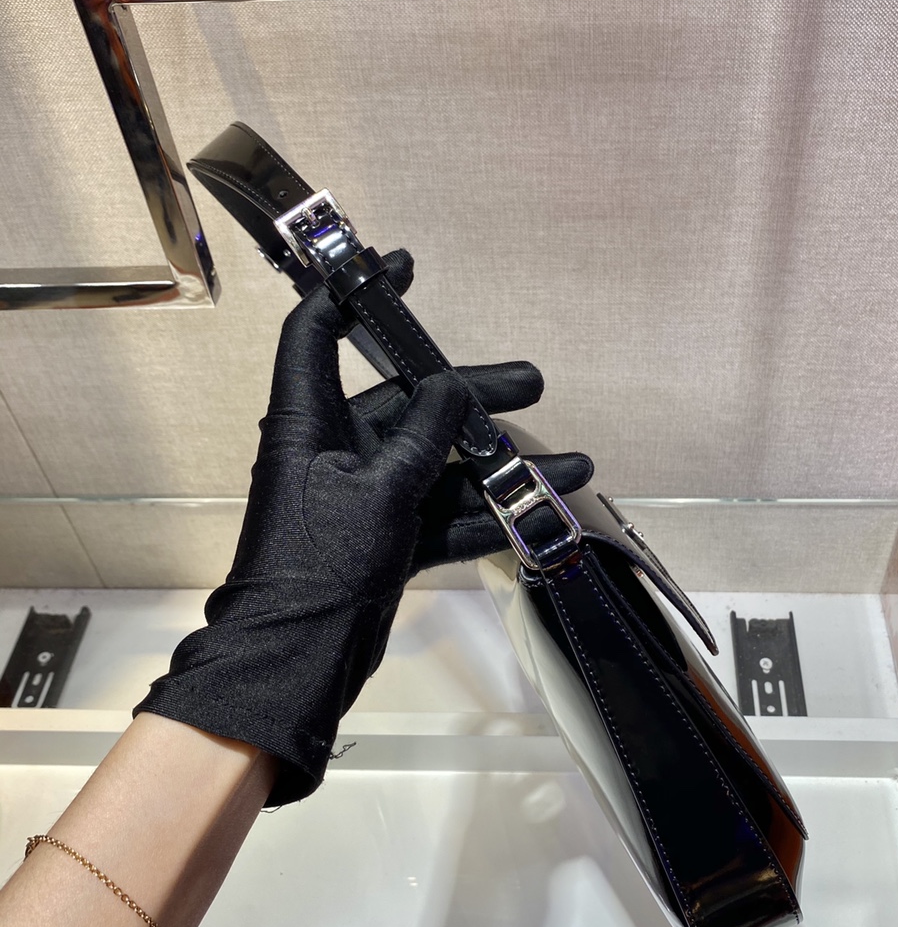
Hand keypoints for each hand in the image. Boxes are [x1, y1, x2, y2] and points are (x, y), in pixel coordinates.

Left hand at [135, 277, 590, 805]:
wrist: (298, 661)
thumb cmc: (320, 563)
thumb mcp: (378, 490)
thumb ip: (421, 437)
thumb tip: (450, 389)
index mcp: (311, 420)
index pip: (319, 333)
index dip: (354, 290)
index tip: (402, 265)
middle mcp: (338, 447)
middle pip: (409, 400)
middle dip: (473, 394)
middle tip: (533, 384)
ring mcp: (366, 494)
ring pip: (439, 461)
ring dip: (498, 465)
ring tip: (571, 463)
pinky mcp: (388, 536)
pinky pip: (443, 511)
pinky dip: (485, 513)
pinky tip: (539, 514)